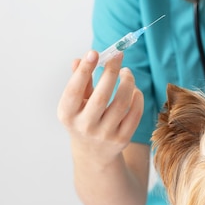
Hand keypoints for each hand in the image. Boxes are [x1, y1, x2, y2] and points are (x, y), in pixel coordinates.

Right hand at [57, 51, 143, 167]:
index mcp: (68, 115)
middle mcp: (85, 127)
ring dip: (128, 82)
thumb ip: (79, 82)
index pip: (74, 90)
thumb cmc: (83, 119)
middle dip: (111, 71)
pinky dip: (137, 99)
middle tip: (118, 55)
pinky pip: (134, 115)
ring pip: (122, 103)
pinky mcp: (122, 139)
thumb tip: (80, 59)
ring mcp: (105, 135)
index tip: (94, 52)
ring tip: (127, 72)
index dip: (84, 70)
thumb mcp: (76, 103)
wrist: (93, 153)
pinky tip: (135, 90)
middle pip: (102, 96)